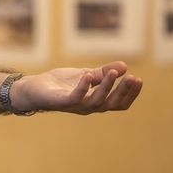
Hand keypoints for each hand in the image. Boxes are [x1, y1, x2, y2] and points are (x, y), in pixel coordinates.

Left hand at [12, 61, 142, 114]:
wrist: (34, 88)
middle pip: (111, 104)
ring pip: (96, 101)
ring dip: (106, 87)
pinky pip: (75, 97)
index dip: (130, 94)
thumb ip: (103, 72)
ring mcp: (74, 105)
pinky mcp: (60, 102)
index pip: (118, 103)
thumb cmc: (60, 84)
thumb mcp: (86, 74)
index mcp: (95, 101)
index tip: (139, 80)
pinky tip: (88, 75)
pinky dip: (83, 87)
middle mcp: (87, 106)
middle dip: (124, 91)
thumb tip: (125, 66)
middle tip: (133, 78)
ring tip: (112, 73)